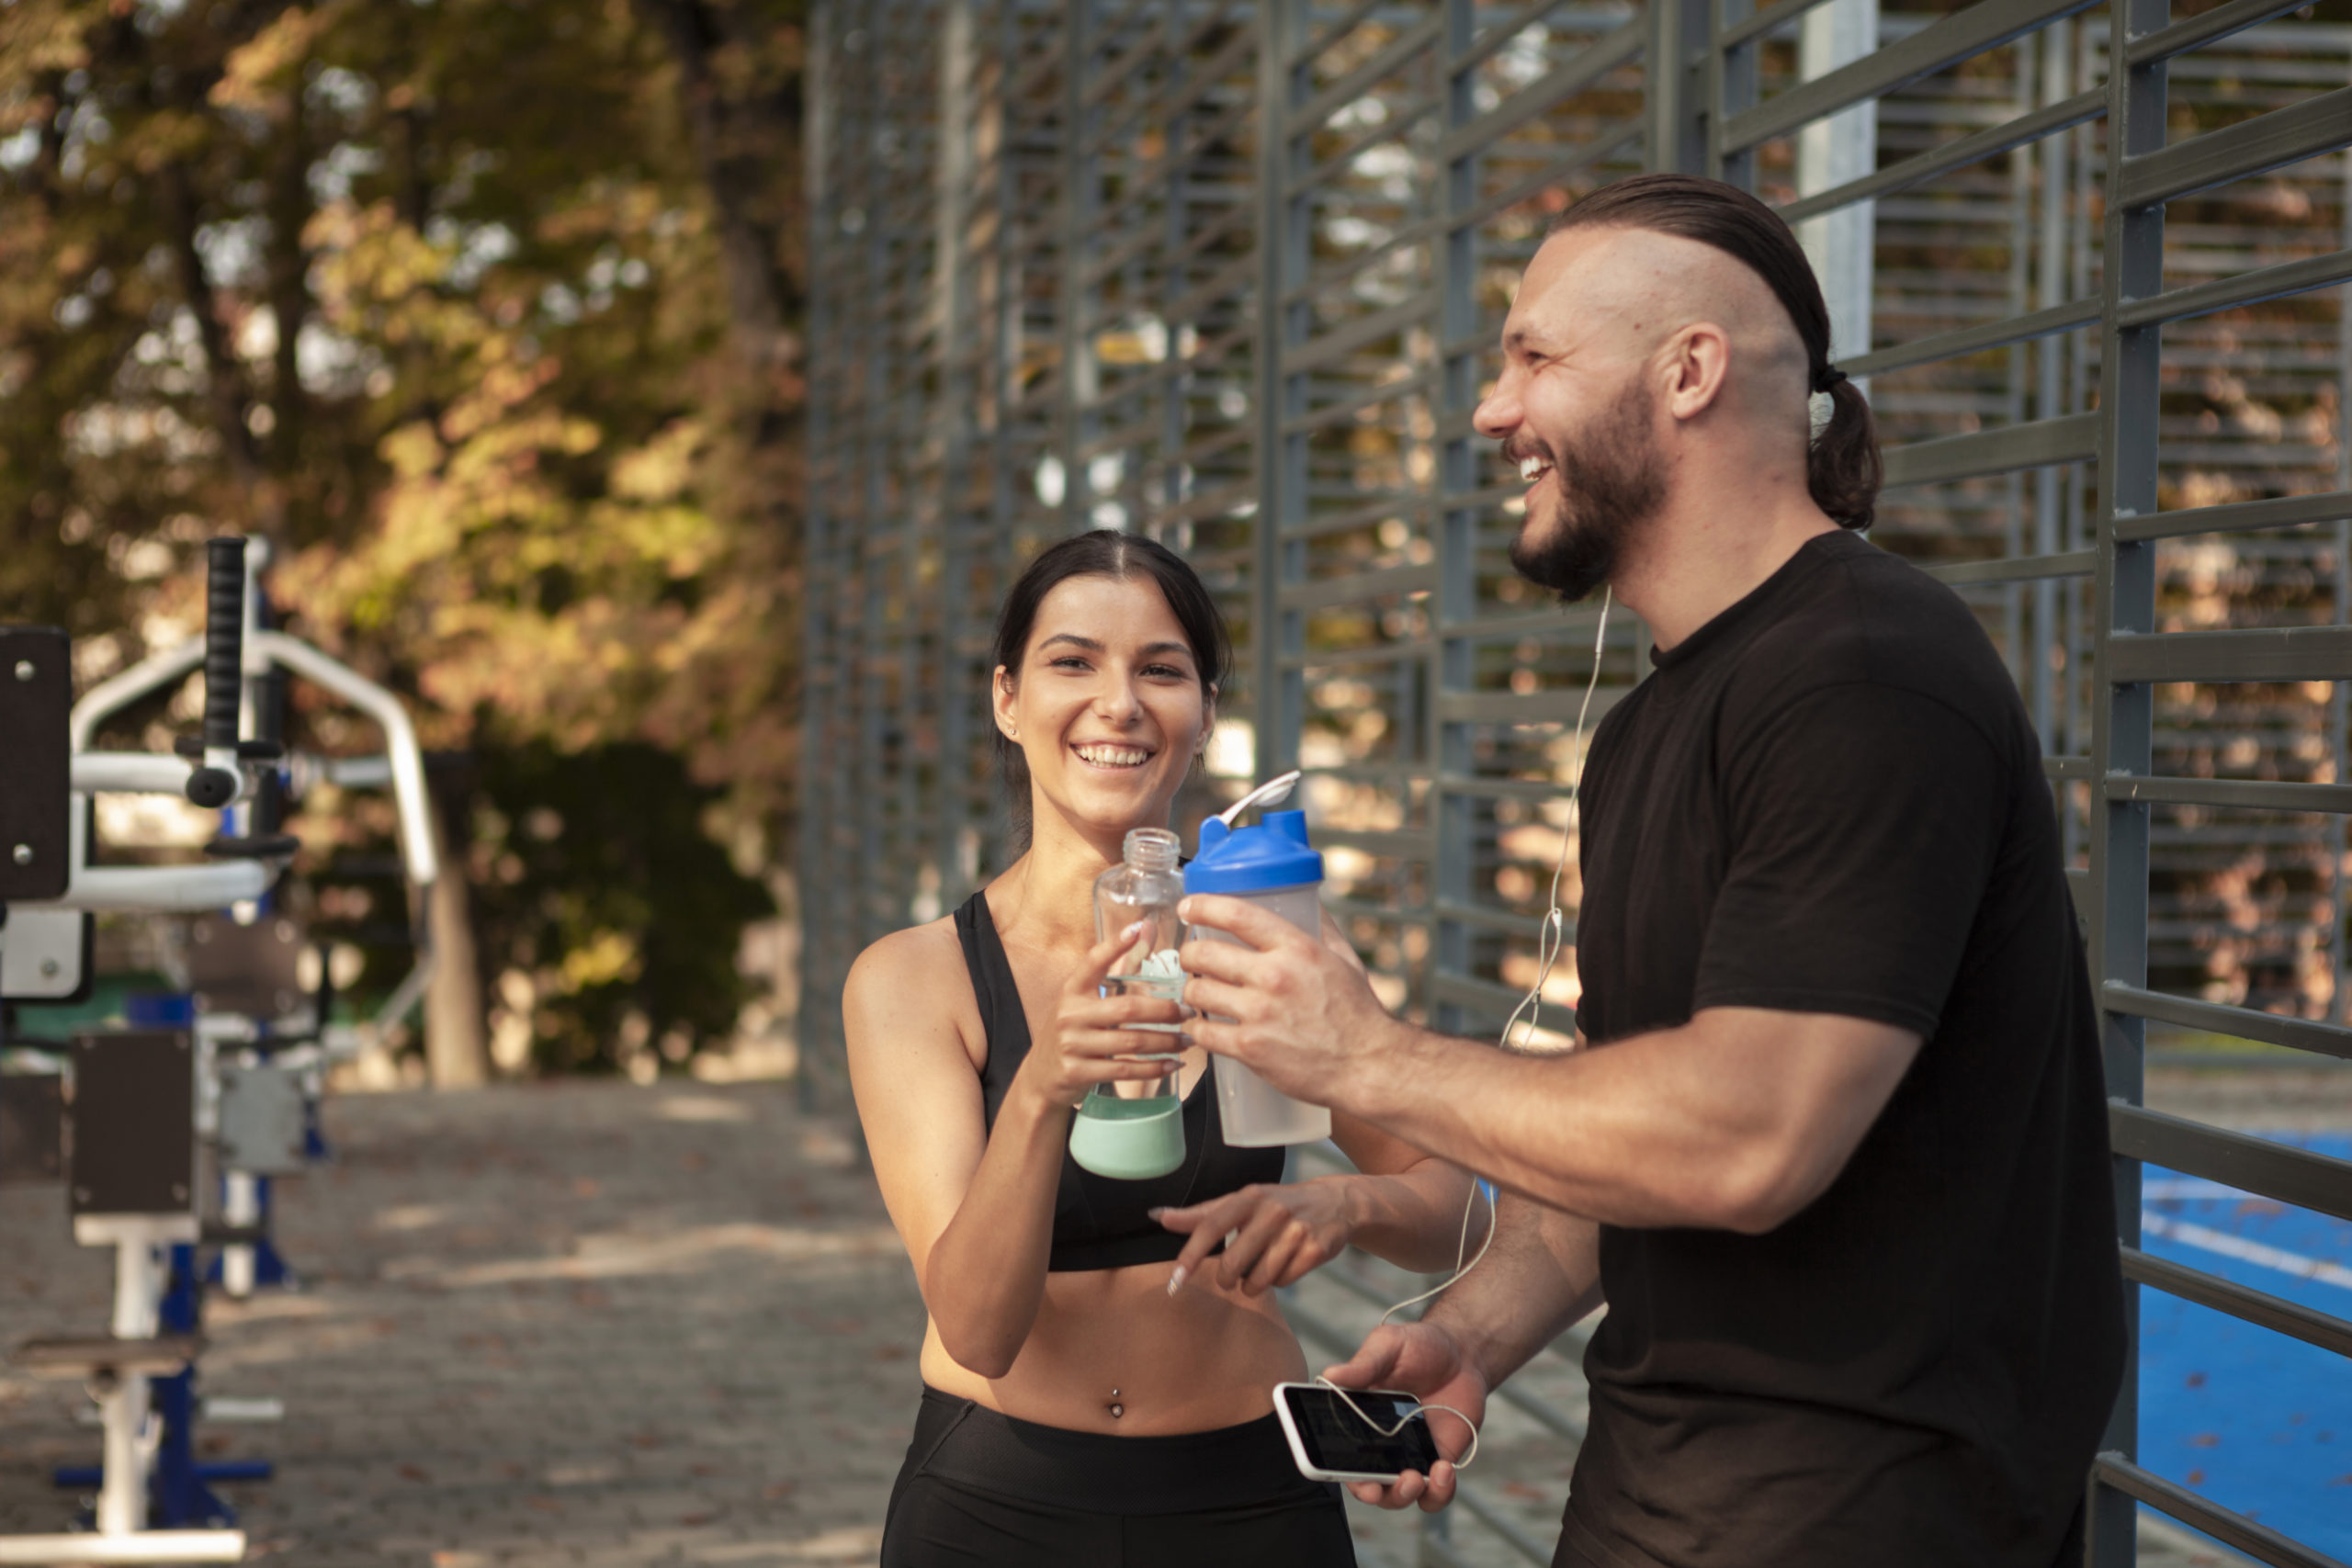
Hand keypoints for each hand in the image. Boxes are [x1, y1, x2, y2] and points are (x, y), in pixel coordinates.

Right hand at [1012, 922, 1188, 1109]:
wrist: (1041, 1078)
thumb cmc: (1072, 1034)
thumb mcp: (1082, 1003)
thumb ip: (1111, 973)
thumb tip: (1144, 932)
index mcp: (1071, 991)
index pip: (1093, 962)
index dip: (1115, 945)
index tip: (1138, 930)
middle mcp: (1070, 1015)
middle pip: (1128, 1009)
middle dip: (1165, 1010)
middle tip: (1188, 1011)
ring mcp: (1073, 1045)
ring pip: (1132, 1042)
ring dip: (1166, 1042)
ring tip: (1187, 1039)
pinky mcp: (1079, 1072)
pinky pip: (1125, 1070)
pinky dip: (1154, 1068)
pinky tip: (1173, 1064)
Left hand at [1155, 1178, 1354, 1296]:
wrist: (1335, 1203)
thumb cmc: (1275, 1206)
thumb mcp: (1241, 1202)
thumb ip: (1200, 1213)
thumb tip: (1157, 1216)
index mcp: (1249, 1196)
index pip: (1211, 1226)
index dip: (1190, 1255)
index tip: (1174, 1282)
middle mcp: (1273, 1209)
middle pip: (1233, 1263)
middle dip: (1226, 1278)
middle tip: (1230, 1277)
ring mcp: (1297, 1230)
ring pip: (1259, 1278)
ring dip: (1253, 1284)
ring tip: (1259, 1270)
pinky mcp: (1316, 1249)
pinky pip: (1285, 1282)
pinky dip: (1279, 1281)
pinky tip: (1285, 1265)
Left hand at [1177, 894, 1401, 1106]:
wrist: (1367, 1064)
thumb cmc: (1357, 1013)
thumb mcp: (1344, 959)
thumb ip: (1321, 928)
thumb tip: (1306, 901)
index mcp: (1297, 948)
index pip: (1236, 913)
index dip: (1203, 905)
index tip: (1188, 907)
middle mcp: (1274, 976)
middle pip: (1204, 952)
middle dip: (1189, 953)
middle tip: (1192, 958)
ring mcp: (1259, 1013)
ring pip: (1197, 990)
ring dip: (1192, 990)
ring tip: (1200, 993)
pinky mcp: (1249, 1048)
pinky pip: (1202, 1031)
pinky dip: (1196, 1028)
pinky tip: (1203, 1026)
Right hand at [1321, 1321, 1486, 1510]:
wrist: (1463, 1354)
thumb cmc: (1419, 1346)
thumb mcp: (1389, 1345)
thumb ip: (1364, 1364)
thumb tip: (1330, 1375)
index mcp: (1357, 1417)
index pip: (1336, 1449)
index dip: (1331, 1466)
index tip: (1337, 1469)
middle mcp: (1379, 1443)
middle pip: (1365, 1483)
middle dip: (1370, 1491)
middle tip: (1377, 1487)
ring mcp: (1410, 1456)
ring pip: (1399, 1496)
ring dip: (1403, 1495)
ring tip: (1416, 1478)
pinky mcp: (1438, 1462)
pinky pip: (1435, 1493)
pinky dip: (1439, 1492)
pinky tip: (1444, 1470)